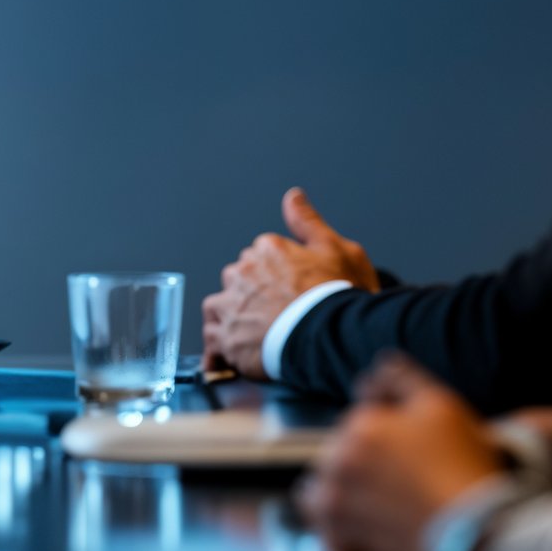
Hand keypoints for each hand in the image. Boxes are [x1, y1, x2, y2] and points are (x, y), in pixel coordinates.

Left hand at [201, 187, 377, 376]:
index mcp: (267, 249)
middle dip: (252, 295)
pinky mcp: (225, 338)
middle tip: (277, 315)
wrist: (333, 336)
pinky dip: (220, 346)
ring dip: (232, 317)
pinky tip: (235, 354)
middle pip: (238, 280)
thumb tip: (293, 196)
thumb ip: (308, 221)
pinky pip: (212, 338)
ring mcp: (231, 305)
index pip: (259, 256)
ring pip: (220, 306)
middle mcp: (242, 273)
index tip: (288, 291)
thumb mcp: (337, 248)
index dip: (275, 276)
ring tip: (255, 335)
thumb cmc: (339, 295)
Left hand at [299, 356, 505, 550]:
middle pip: (340, 456)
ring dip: (342, 495)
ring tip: (381, 507)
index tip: (409, 451)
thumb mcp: (440, 405)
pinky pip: (327, 536)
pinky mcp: (340, 544)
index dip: (385, 433)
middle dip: (362, 463)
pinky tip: (370, 536)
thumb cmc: (462, 467)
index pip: (359, 420)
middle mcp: (337, 463)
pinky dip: (341, 535)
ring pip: (323, 492)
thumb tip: (377, 366)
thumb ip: (401, 378)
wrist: (477, 533)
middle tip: (402, 481)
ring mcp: (334, 506)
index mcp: (358, 427)